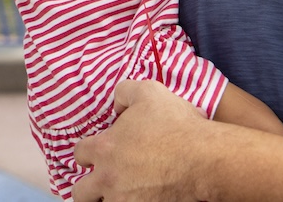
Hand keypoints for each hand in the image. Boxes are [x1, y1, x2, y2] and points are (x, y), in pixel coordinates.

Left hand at [72, 80, 205, 200]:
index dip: (87, 153)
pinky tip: (139, 199)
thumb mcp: (148, 91)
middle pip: (81, 193)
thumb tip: (117, 106)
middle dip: (87, 189)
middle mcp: (107, 179)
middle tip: (100, 185)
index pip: (79, 154)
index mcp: (104, 148)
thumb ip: (124, 92)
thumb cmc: (176, 125)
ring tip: (118, 195)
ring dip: (106, 200)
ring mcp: (123, 201)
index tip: (96, 156)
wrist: (203, 158)